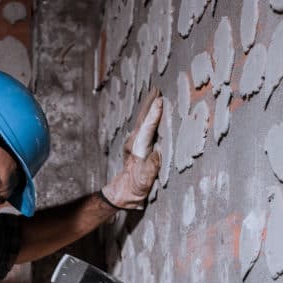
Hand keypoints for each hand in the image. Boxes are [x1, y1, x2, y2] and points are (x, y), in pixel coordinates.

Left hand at [101, 88, 163, 209]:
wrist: (122, 194)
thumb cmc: (134, 189)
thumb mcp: (143, 182)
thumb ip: (150, 168)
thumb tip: (157, 153)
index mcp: (138, 150)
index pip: (147, 128)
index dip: (154, 115)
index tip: (160, 101)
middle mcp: (134, 143)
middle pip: (142, 120)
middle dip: (150, 104)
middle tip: (157, 89)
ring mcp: (134, 143)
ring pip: (141, 121)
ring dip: (148, 108)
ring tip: (154, 95)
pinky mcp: (136, 145)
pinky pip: (143, 127)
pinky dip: (147, 116)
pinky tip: (151, 113)